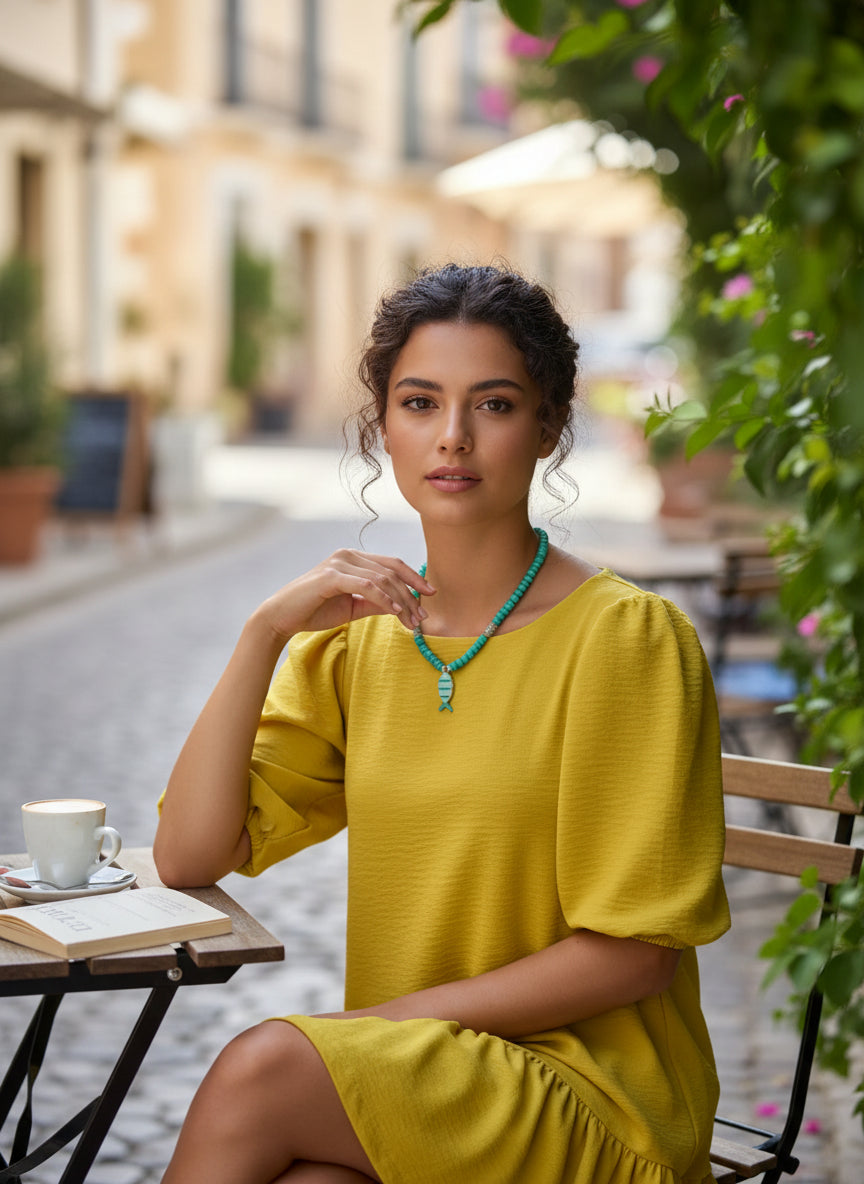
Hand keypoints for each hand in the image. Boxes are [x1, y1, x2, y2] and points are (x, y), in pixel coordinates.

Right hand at [256, 550, 435, 640]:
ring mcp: (338, 563)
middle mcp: (347, 555)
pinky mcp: (331, 576)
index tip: (431, 595)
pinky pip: (366, 586)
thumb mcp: (353, 607)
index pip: (391, 564)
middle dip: (411, 595)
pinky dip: (383, 598)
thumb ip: (376, 603)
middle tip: (422, 617)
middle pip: (391, 572)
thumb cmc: (315, 611)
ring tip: (411, 621)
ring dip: (401, 601)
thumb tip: (402, 606)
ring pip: (382, 580)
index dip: (414, 578)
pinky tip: (395, 612)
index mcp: (353, 558)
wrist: (282, 617)